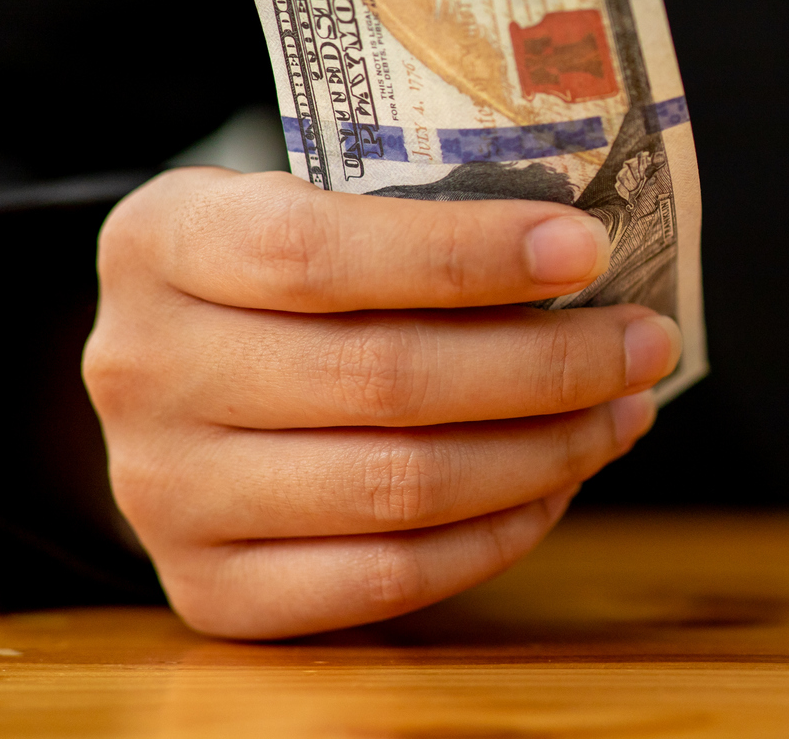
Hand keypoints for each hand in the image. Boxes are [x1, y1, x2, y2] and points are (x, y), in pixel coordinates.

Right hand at [85, 168, 680, 637]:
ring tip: (624, 410)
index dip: (465, 254)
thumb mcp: (308, 200)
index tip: (586, 248)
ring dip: (544, 451)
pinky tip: (559, 482)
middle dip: (547, 362)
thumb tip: (587, 246)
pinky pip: (386, 577)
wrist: (179, 377)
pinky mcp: (209, 588)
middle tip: (645, 340)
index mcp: (162, 242)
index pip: (316, 252)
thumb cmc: (285, 273)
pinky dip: (498, 533)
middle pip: (382, 378)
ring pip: (398, 486)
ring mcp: (163, 491)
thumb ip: (412, 210)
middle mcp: (143, 369)